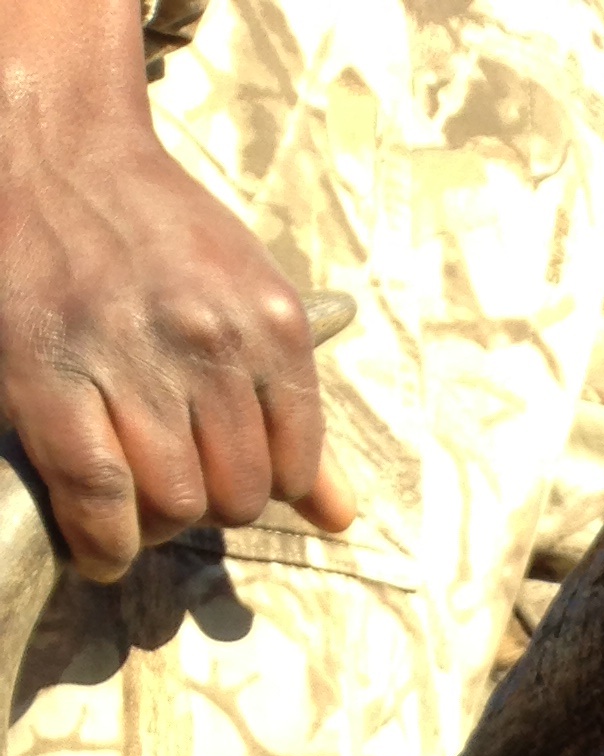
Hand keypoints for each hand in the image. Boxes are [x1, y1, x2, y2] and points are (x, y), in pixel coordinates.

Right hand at [0, 0, 353, 580]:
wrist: (58, 151)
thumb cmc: (159, 236)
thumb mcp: (249, 302)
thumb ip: (293, 413)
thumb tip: (340, 516)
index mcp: (272, 326)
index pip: (292, 470)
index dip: (259, 490)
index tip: (219, 477)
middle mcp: (211, 342)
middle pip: (237, 496)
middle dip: (206, 506)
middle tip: (169, 482)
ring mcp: (132, 359)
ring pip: (175, 503)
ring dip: (154, 523)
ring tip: (131, 498)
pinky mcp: (54, 376)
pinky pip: (101, 498)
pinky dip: (104, 543)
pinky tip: (101, 548)